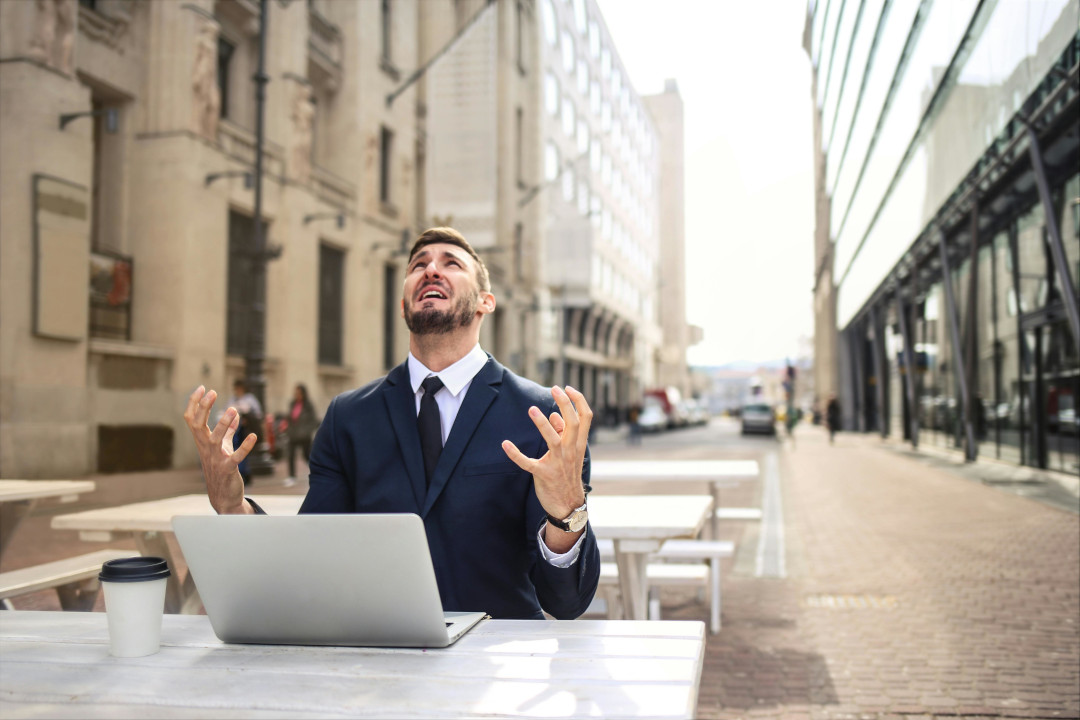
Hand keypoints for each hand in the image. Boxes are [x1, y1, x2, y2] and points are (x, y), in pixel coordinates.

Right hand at [182, 386, 254, 514]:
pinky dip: (244, 447)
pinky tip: (253, 436)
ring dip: (223, 424)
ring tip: (232, 410)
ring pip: (215, 439)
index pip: (192, 420)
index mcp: (202, 442)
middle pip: (198, 425)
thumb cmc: (222, 469)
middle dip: (204, 408)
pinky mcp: (228, 470)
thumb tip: (235, 414)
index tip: (201, 387)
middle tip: (212, 392)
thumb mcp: (223, 447)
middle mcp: (206, 449)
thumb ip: (228, 431)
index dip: (194, 404)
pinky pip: (235, 457)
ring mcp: (216, 460)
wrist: (224, 497)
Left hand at [502, 385, 591, 527]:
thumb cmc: (567, 475)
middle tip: (554, 389)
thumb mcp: (570, 454)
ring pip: (553, 440)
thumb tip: (554, 415)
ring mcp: (558, 463)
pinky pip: (528, 463)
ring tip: (532, 409)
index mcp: (578, 444)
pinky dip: (516, 454)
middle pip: (573, 423)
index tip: (568, 388)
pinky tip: (505, 444)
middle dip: (565, 404)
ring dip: (542, 424)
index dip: (578, 401)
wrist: (568, 505)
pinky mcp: (543, 475)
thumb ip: (563, 434)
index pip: (585, 418)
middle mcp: (571, 451)